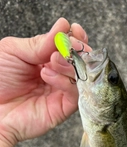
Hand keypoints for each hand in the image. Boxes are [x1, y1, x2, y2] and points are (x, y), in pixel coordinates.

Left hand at [0, 17, 90, 146]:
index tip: (76, 30)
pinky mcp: (63, 108)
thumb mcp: (14, 51)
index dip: (76, 38)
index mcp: (46, 60)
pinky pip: (74, 94)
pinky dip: (64, 81)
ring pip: (80, 77)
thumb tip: (64, 26)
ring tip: (52, 60)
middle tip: (68, 46)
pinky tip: (47, 75)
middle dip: (77, 51)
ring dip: (69, 65)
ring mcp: (61, 92)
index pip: (69, 48)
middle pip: (79, 62)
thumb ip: (39, 42)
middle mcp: (57, 76)